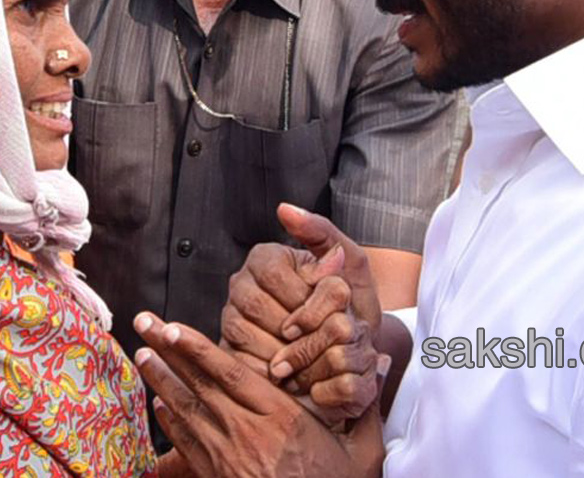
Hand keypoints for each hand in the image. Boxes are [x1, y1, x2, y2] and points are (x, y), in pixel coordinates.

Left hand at [135, 312, 383, 477]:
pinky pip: (187, 445)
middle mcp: (248, 434)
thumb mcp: (362, 453)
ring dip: (160, 380)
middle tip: (142, 323)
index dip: (198, 348)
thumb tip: (381, 362)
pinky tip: (158, 403)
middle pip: (199, 384)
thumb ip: (366, 406)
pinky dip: (170, 422)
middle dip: (167, 350)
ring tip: (141, 353)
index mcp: (280, 420)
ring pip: (186, 410)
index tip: (174, 326)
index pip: (230, 373)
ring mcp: (228, 459)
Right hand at [220, 204, 385, 422]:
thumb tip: (285, 209)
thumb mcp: (351, 267)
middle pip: (256, 304)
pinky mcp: (231, 353)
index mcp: (266, 258)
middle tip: (322, 339)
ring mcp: (232, 319)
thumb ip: (324, 234)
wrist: (352, 358)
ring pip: (245, 333)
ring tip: (312, 357)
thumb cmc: (350, 308)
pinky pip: (242, 361)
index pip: (271, 270)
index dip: (302, 295)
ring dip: (285, 351)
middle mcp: (242, 285)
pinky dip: (273, 371)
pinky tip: (296, 373)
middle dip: (296, 327)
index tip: (327, 310)